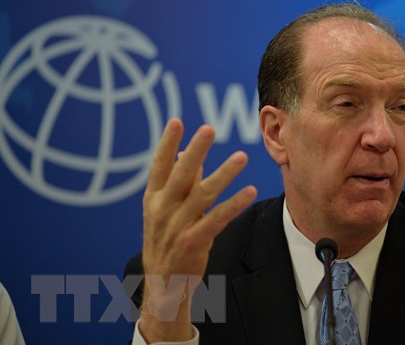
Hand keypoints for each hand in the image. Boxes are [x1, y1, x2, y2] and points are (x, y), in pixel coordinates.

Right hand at [139, 118, 256, 341]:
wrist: (162, 284)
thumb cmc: (166, 241)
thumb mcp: (163, 211)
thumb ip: (177, 183)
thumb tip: (183, 153)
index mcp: (152, 198)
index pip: (158, 166)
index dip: (166, 142)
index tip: (176, 121)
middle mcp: (162, 210)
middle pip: (180, 175)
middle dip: (196, 151)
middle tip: (208, 128)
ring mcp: (177, 227)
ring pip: (203, 194)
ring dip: (224, 174)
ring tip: (242, 156)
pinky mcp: (193, 242)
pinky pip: (218, 218)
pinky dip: (234, 204)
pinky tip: (250, 191)